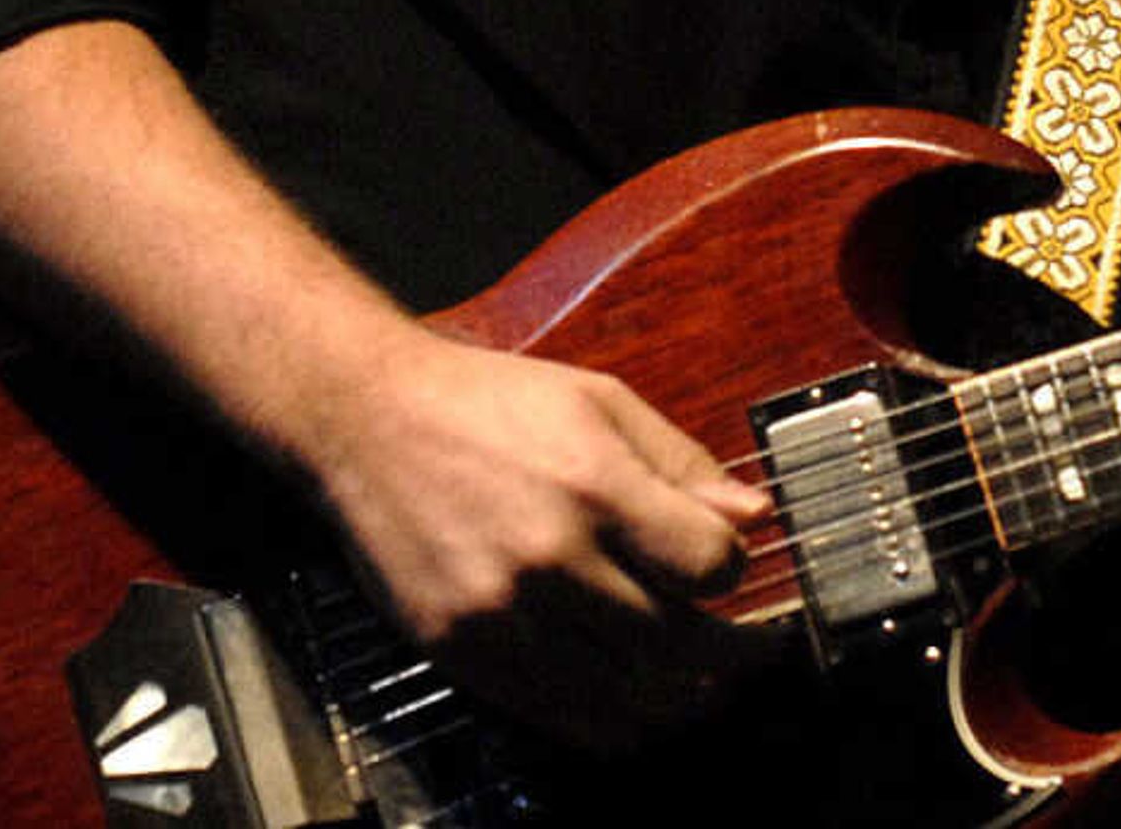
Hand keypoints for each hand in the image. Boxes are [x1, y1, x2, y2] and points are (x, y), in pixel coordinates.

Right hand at [306, 330, 784, 754]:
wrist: (366, 420)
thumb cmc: (487, 402)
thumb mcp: (600, 401)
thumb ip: (682, 463)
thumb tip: (754, 515)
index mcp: (594, 483)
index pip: (707, 564)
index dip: (732, 571)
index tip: (726, 569)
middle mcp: (550, 556)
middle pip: (674, 640)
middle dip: (724, 650)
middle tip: (744, 651)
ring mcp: (500, 613)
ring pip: (620, 693)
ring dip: (672, 697)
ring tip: (696, 685)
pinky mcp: (459, 650)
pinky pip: (554, 714)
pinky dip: (605, 720)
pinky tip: (630, 704)